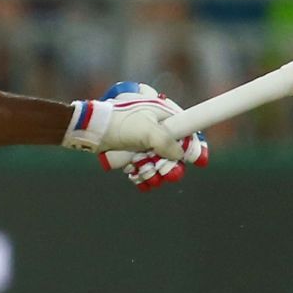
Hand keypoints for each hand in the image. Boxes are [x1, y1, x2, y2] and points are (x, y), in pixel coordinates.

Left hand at [73, 82, 210, 189]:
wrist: (93, 129)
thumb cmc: (120, 123)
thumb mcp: (147, 131)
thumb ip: (166, 142)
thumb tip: (180, 155)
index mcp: (165, 114)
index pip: (189, 130)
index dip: (194, 147)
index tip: (199, 162)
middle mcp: (158, 128)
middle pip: (174, 153)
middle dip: (168, 165)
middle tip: (164, 173)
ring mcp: (146, 141)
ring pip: (159, 163)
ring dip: (153, 172)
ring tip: (143, 172)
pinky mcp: (135, 153)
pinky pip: (145, 168)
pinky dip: (143, 175)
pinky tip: (137, 177)